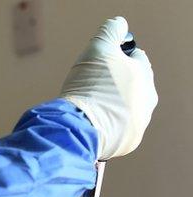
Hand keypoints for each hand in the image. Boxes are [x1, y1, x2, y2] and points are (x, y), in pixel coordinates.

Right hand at [60, 16, 157, 158]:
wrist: (80, 126)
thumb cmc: (89, 88)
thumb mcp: (98, 49)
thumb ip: (110, 31)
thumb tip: (118, 24)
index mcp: (144, 76)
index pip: (136, 58)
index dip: (116, 57)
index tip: (100, 63)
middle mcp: (147, 100)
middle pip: (132, 85)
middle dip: (115, 83)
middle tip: (91, 86)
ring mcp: (139, 123)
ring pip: (126, 108)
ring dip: (111, 105)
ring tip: (90, 105)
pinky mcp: (128, 142)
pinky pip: (118, 128)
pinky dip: (108, 123)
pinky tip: (93, 120)